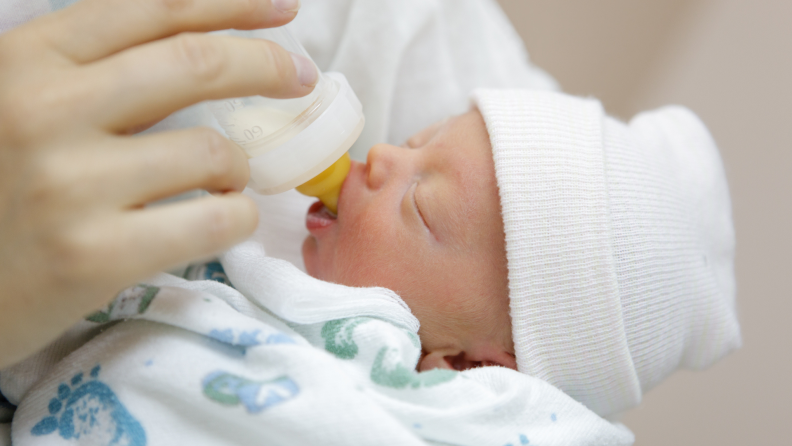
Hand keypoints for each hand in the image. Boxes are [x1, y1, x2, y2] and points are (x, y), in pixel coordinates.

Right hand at [0, 0, 316, 367]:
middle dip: (268, 65)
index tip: (283, 7)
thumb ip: (93, 76)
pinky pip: (214, 220)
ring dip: (240, 167)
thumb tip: (201, 51)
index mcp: (28, 62)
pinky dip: (237, 217)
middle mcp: (46, 111)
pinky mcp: (94, 255)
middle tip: (300, 78)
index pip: (154, 10)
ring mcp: (70, 185)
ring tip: (225, 181)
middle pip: (196, 64)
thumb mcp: (18, 104)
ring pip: (214, 153)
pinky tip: (223, 218)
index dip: (232, 4)